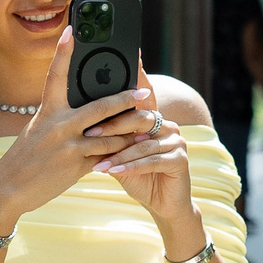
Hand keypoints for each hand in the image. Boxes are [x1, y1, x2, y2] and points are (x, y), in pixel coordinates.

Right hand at [0, 33, 157, 232]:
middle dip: (126, 99)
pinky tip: (132, 150)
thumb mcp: (39, 130)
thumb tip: (89, 113)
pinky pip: (106, 156)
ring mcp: (69, 146)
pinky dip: (120, 153)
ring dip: (131, 132)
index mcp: (47, 111)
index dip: (62, 51)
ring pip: (111, 135)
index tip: (71, 30)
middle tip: (145, 93)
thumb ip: (61, 119)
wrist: (9, 188)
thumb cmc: (25, 157)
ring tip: (148, 126)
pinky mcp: (76, 166)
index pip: (55, 75)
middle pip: (101, 107)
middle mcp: (58, 125)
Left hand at [95, 61, 196, 229]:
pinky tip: (112, 172)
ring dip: (118, 154)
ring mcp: (177, 140)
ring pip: (142, 143)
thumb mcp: (118, 154)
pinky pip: (150, 161)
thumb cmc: (136, 177)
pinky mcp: (181, 159)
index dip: (136, 75)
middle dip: (112, 127)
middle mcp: (167, 125)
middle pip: (138, 118)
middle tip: (88, 134)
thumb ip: (108, 137)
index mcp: (152, 119)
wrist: (162, 205)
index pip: (139, 97)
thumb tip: (81, 117)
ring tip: (96, 162)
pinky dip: (130, 167)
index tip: (126, 57)